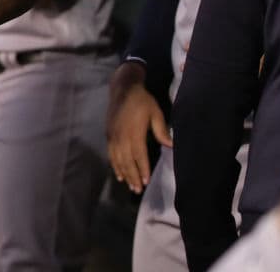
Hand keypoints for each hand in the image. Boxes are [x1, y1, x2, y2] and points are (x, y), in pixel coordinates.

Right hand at [106, 62, 171, 192]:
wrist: (123, 88)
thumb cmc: (142, 101)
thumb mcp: (156, 113)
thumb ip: (161, 130)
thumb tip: (170, 146)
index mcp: (134, 132)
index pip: (139, 155)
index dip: (142, 169)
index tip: (146, 182)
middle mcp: (122, 137)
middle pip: (127, 161)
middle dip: (133, 176)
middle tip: (137, 190)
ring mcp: (113, 136)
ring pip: (118, 159)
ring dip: (124, 173)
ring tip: (129, 185)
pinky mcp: (108, 134)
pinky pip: (111, 154)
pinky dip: (114, 165)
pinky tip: (118, 174)